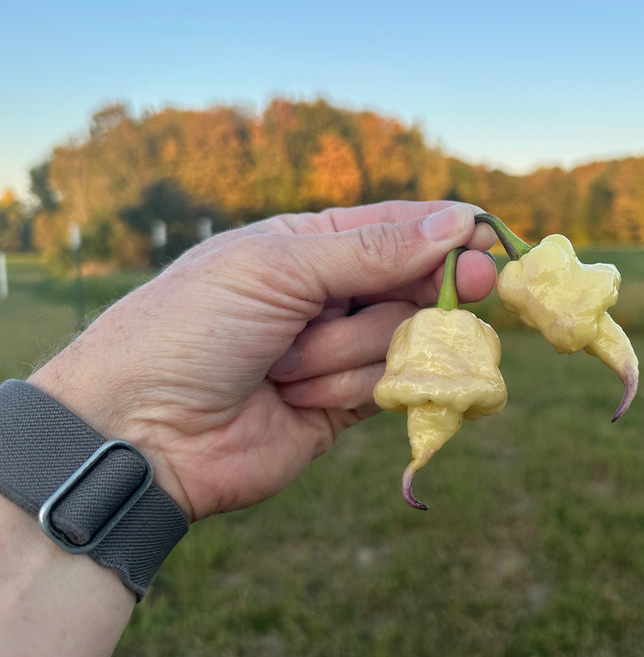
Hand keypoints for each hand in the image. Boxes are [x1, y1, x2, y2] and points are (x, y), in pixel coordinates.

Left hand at [28, 201, 495, 520]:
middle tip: (474, 289)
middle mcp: (328, 294)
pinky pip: (390, 386)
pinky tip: (306, 396)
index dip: (446, 233)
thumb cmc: (191, 329)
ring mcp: (337, 350)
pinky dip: (358, 387)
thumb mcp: (277, 269)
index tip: (491, 240)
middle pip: (414, 283)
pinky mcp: (344, 405)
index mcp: (306, 244)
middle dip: (427, 290)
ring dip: (350, 353)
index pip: (395, 227)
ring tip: (284, 370)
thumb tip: (455, 222)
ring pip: (401, 338)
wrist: (139, 435)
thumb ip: (372, 249)